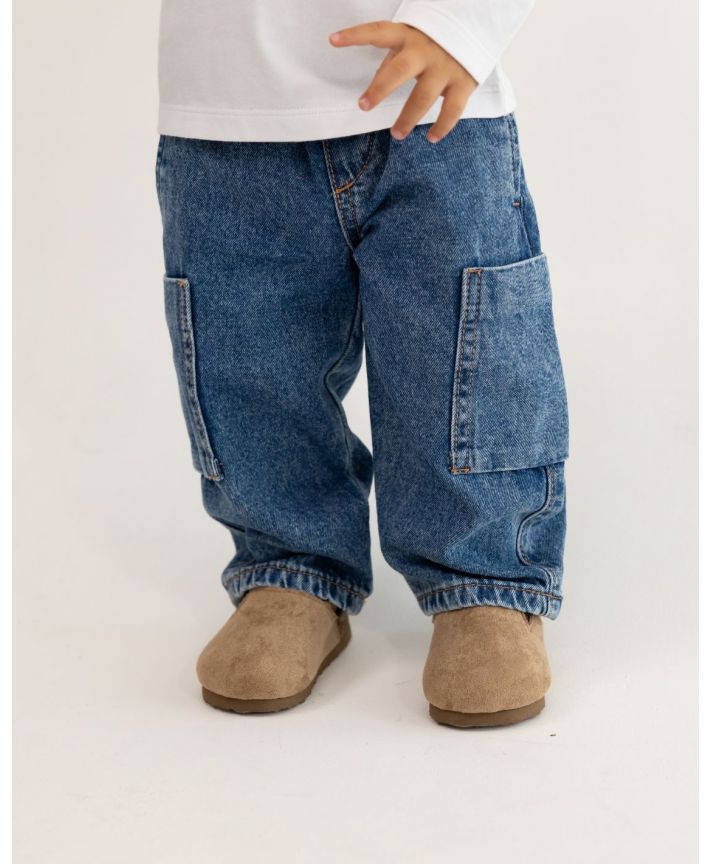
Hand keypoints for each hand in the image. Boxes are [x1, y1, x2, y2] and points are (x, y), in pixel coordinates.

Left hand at [329, 21, 476, 142]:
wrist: (480, 25)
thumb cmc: (436, 38)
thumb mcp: (413, 39)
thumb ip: (395, 58)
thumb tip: (378, 84)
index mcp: (410, 34)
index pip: (378, 32)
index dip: (355, 35)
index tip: (333, 40)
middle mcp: (426, 49)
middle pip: (398, 71)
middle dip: (379, 89)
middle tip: (363, 106)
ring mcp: (446, 66)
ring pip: (422, 98)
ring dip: (407, 119)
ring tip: (396, 134)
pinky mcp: (465, 81)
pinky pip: (452, 110)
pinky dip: (442, 127)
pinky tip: (431, 138)